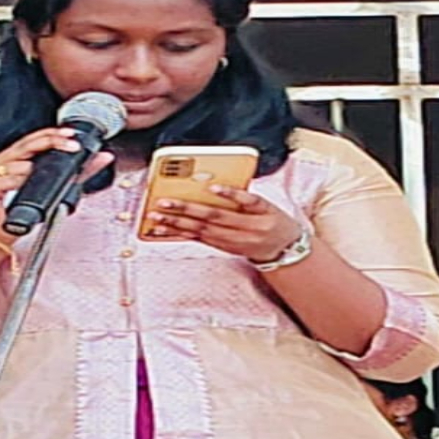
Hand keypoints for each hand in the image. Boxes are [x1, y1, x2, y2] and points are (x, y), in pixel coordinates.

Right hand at [0, 129, 112, 246]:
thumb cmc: (21, 214)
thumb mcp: (54, 191)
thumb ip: (77, 174)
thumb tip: (102, 158)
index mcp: (10, 159)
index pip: (31, 140)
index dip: (51, 135)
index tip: (71, 135)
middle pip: (26, 144)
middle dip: (51, 142)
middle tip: (70, 144)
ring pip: (18, 163)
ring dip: (34, 170)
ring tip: (43, 180)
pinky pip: (6, 179)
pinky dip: (19, 181)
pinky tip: (24, 186)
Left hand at [145, 185, 303, 266]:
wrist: (282, 251)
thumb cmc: (275, 222)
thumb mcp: (269, 207)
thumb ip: (248, 198)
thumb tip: (221, 188)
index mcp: (255, 221)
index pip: (235, 209)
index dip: (225, 197)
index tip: (210, 187)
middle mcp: (239, 235)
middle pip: (209, 222)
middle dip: (185, 212)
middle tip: (164, 203)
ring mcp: (227, 243)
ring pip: (198, 233)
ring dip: (175, 226)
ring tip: (156, 218)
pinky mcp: (220, 247)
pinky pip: (196, 240)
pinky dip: (177, 235)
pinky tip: (162, 231)